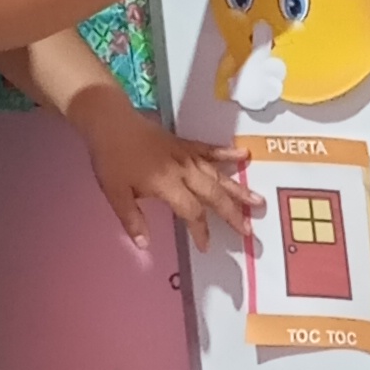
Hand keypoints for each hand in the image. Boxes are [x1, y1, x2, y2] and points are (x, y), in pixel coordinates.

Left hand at [82, 97, 258, 246]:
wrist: (111, 122)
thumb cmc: (112, 159)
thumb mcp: (115, 193)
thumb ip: (132, 220)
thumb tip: (144, 246)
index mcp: (167, 185)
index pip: (192, 212)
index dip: (200, 230)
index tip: (206, 247)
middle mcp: (183, 171)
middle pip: (213, 195)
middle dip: (231, 214)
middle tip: (248, 230)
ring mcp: (187, 155)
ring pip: (218, 175)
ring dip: (238, 189)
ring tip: (258, 201)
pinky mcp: (186, 144)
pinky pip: (211, 149)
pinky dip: (228, 152)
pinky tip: (245, 154)